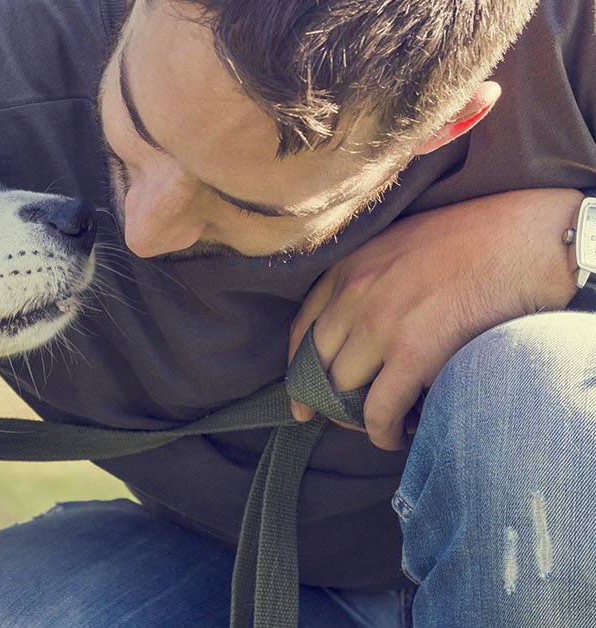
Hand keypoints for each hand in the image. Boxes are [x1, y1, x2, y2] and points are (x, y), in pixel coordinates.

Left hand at [289, 188, 580, 449]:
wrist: (528, 239)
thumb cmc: (477, 240)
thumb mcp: (401, 245)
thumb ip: (372, 280)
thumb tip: (360, 331)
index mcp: (348, 265)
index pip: (302, 329)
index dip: (297, 371)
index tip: (300, 399)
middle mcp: (354, 293)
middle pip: (317, 365)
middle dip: (327, 401)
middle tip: (346, 420)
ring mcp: (380, 322)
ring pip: (342, 391)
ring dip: (357, 418)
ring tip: (381, 425)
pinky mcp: (414, 352)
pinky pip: (379, 410)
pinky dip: (382, 433)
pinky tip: (398, 436)